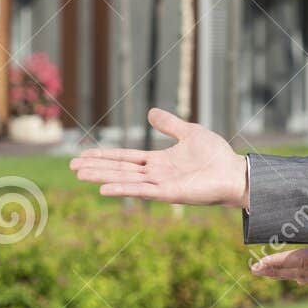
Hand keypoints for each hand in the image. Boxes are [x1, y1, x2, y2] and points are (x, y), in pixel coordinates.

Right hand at [68, 107, 247, 207]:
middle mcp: (155, 173)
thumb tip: (150, 112)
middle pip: (119, 168)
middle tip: (72, 166)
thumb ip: (169, 123)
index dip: (104, 156)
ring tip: (80, 174)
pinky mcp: (168, 194)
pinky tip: (104, 189)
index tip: (83, 155)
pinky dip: (122, 189)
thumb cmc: (216, 155)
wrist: (235, 172)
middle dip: (96, 167)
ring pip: (125, 179)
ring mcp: (160, 185)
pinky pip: (141, 191)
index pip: (125, 157)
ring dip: (102, 177)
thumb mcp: (189, 132)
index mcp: (158, 161)